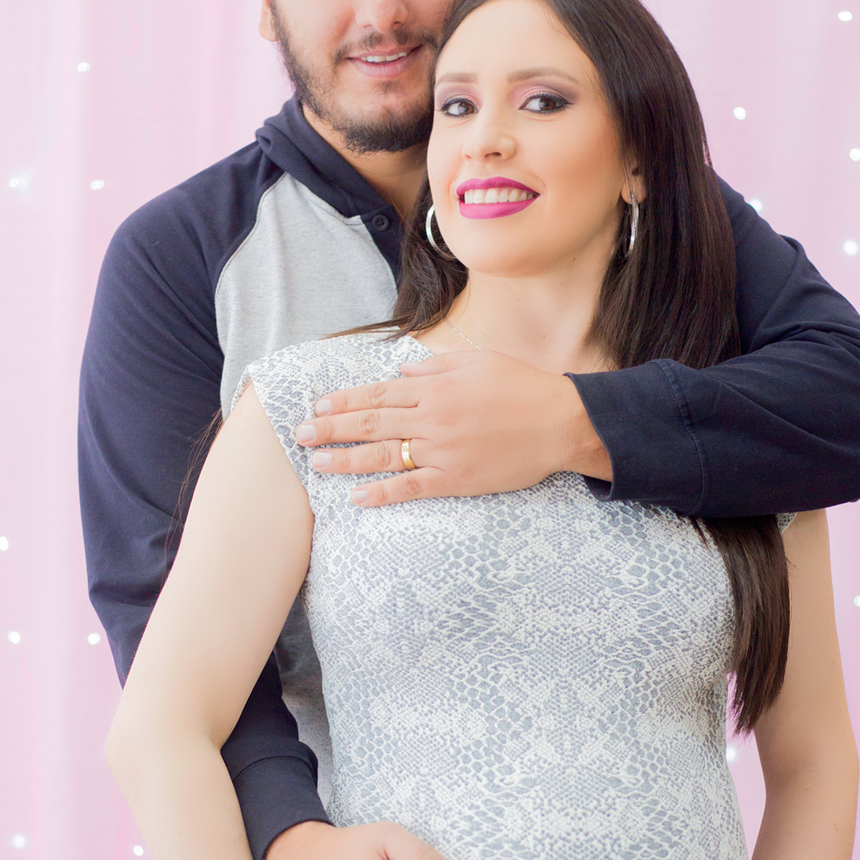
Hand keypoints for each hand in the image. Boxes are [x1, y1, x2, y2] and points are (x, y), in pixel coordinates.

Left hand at [292, 349, 611, 503]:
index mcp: (434, 387)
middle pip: (370, 423)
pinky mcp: (456, 479)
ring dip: (346, 460)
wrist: (560, 422)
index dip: (344, 401)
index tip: (318, 406)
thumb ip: (437, 366)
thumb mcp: (477, 363)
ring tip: (316, 464)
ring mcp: (442, 450)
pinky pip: (412, 488)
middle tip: (300, 435)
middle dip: (331, 429)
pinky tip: (358, 497)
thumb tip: (403, 371)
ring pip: (383, 455)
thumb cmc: (523, 388)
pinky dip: (383, 493)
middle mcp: (431, 418)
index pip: (378, 394)